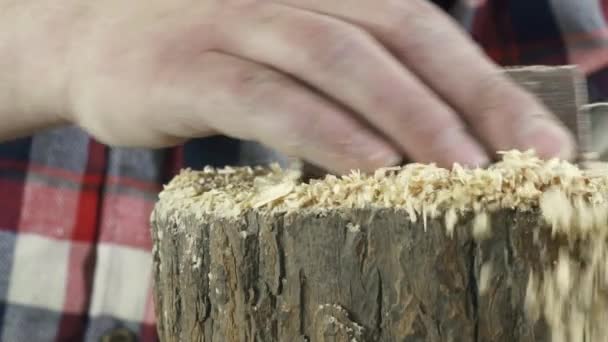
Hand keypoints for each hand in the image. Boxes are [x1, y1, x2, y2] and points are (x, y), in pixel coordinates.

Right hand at [8, 0, 574, 172]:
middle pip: (395, 36)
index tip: (535, 140)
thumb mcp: (282, 46)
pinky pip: (269, 99)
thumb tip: (430, 130)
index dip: (483, 80)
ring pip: (338, 60)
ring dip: (405, 117)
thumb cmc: (203, 52)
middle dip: (465, 100)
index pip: (420, 26)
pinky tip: (368, 168)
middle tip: (521, 161)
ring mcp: (233, 22)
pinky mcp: (189, 67)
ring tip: (458, 171)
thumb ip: (350, 77)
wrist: (92, 40)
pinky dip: (324, 132)